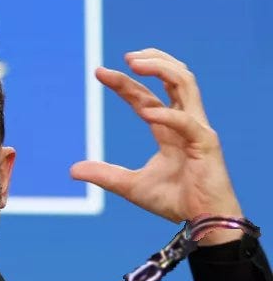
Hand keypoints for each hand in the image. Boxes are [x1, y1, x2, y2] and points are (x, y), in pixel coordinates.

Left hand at [71, 48, 243, 245]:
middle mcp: (184, 122)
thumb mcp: (131, 186)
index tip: (99, 72)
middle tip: (127, 57)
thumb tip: (73, 170)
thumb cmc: (175, 201)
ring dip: (162, 68)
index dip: (123, 82)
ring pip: (186, 83)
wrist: (203, 224)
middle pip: (174, 77)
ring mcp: (197, 129)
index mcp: (168, 128)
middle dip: (153, 61)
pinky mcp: (207, 143)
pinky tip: (146, 112)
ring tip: (135, 63)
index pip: (145, 95)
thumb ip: (105, 174)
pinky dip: (166, 115)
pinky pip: (186, 122)